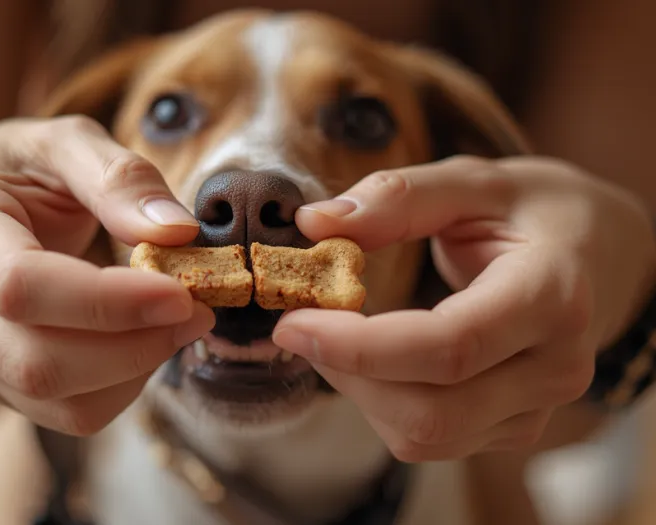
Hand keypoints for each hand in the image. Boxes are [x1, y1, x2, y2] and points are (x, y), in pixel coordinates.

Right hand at [0, 116, 214, 435]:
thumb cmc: (21, 171)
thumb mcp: (64, 144)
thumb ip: (120, 177)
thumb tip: (177, 231)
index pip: (20, 285)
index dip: (108, 302)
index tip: (182, 294)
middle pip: (37, 362)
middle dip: (135, 347)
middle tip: (197, 312)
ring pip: (54, 400)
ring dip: (135, 372)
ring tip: (176, 325)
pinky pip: (64, 414)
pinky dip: (120, 389)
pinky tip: (142, 345)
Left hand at [273, 155, 655, 460]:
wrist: (594, 254)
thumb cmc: (531, 212)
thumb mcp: (474, 181)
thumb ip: (399, 196)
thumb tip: (313, 224)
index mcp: (552, 296)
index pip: (450, 346)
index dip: (360, 344)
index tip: (294, 322)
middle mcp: (554, 366)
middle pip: (432, 410)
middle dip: (347, 374)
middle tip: (301, 326)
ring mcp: (538, 406)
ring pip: (426, 435)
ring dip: (359, 392)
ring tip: (338, 336)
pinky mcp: (515, 425)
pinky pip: (433, 438)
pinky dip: (382, 404)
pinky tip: (372, 359)